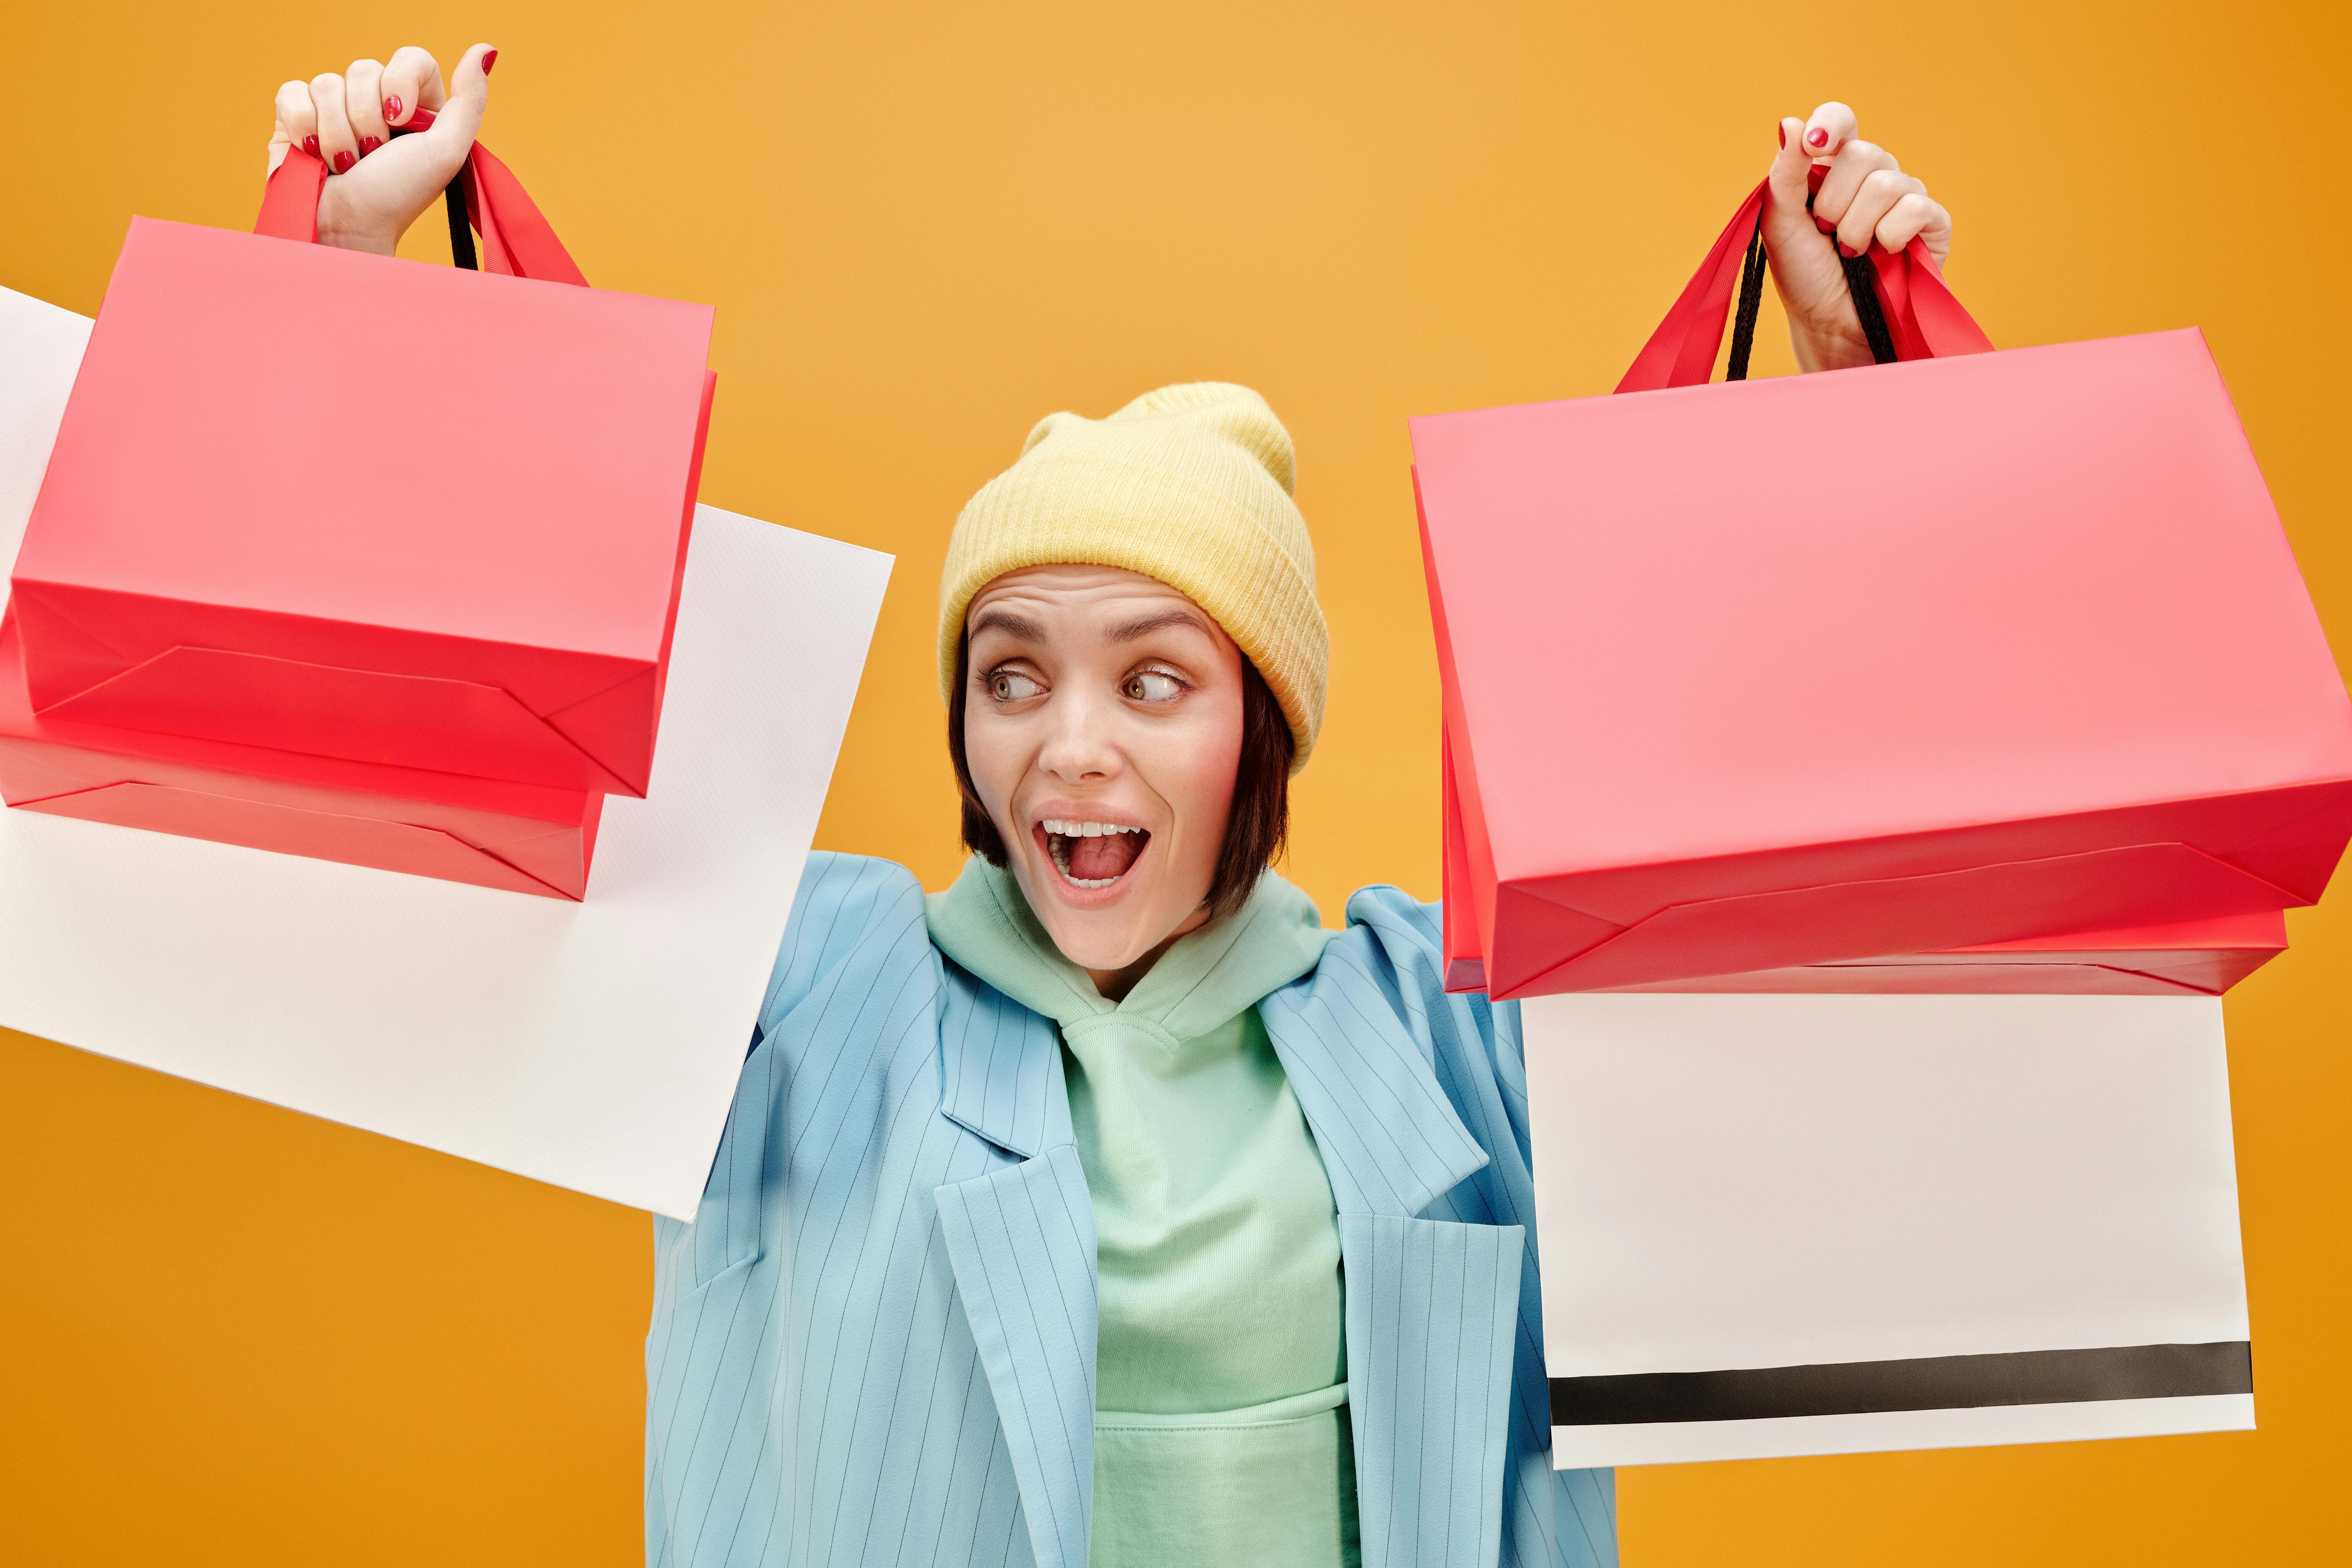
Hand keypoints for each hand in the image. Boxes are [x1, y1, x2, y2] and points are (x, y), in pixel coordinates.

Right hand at [265, 44, 495, 255]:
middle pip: (364, 68)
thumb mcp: (446, 151)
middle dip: (367, 119)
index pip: (411, 58)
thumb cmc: (398, 196)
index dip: (401, 84)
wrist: (347, 227)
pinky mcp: (297, 114)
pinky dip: (305, 127)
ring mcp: (334, 106)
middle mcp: (375, 100)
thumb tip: (485, 51)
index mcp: (416, 105)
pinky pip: (293, 92)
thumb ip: (470, 102)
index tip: (401, 121)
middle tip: (374, 156)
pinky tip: (315, 154)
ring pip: (327, 82)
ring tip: (347, 163)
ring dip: (338, 132)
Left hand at [1763, 102, 1952, 372]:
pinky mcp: (1932, 223)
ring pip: (1887, 183)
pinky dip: (1890, 235)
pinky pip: (1915, 208)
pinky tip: (1882, 254)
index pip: (1841, 120)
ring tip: (1850, 252)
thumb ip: (1785, 175)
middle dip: (1834, 202)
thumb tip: (1789, 123)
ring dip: (1857, 227)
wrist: (1830, 325)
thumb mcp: (1782, 225)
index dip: (1831, 125)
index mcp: (1833, 169)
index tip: (1814, 147)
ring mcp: (1905, 197)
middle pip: (1863, 153)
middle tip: (1826, 232)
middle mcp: (1872, 176)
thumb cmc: (1805, 277)